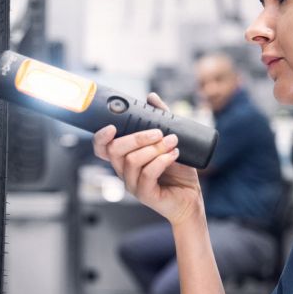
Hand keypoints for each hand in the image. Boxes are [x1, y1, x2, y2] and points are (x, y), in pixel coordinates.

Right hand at [92, 92, 203, 225]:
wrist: (191, 196)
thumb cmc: (178, 171)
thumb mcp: (170, 140)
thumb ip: (160, 119)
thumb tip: (151, 97)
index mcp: (125, 158)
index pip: (102, 148)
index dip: (101, 137)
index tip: (113, 126)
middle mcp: (124, 171)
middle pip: (115, 151)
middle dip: (137, 137)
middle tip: (159, 132)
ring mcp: (133, 184)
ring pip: (132, 161)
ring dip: (154, 148)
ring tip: (172, 142)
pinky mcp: (145, 194)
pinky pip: (148, 174)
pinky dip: (162, 160)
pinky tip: (174, 155)